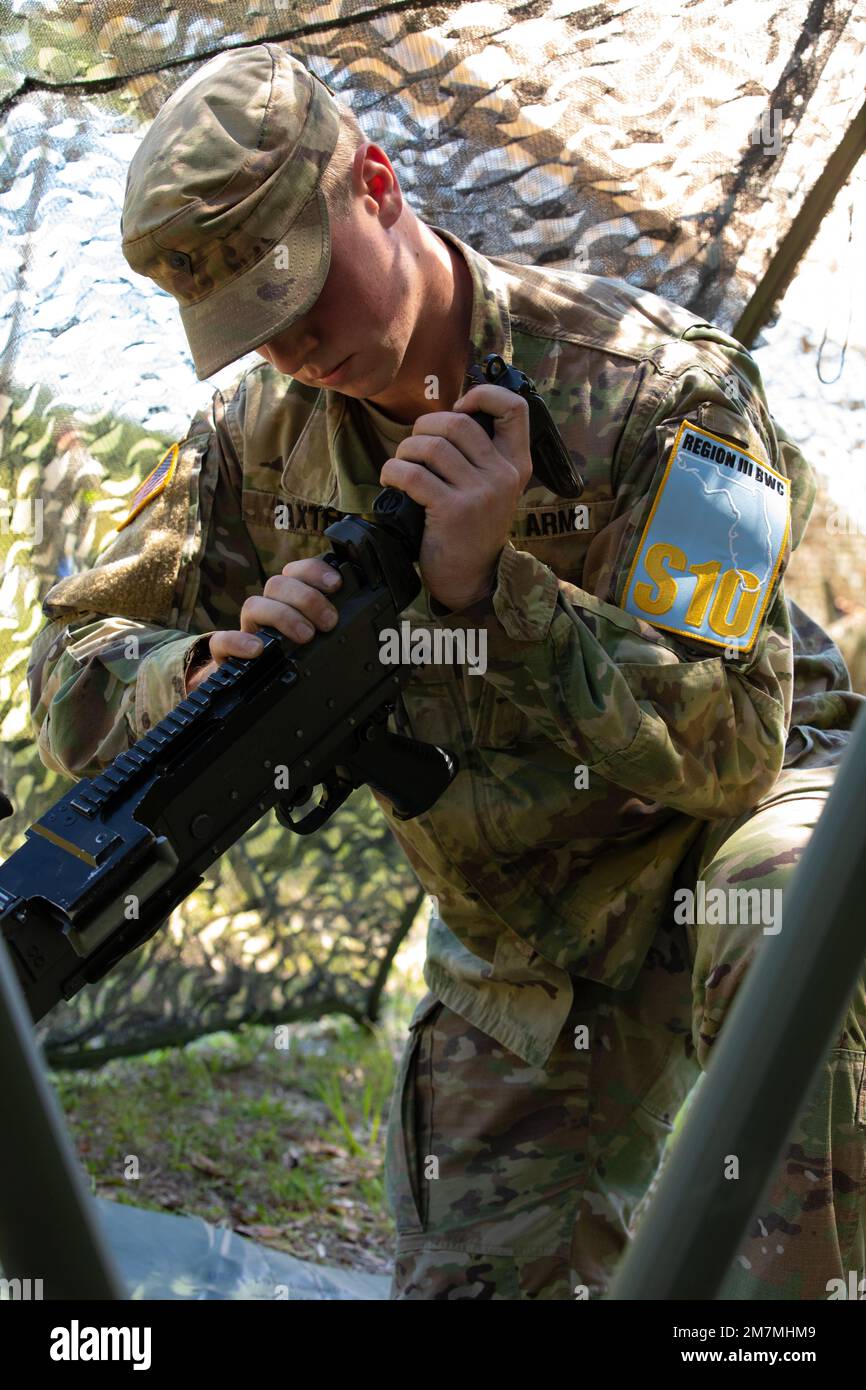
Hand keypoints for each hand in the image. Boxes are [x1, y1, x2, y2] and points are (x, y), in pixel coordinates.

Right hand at [184, 556, 342, 692]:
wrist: (254, 688)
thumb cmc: (294, 661)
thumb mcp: (318, 642)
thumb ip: (330, 629)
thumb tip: (358, 628)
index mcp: (289, 600)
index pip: (297, 571)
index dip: (315, 571)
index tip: (336, 584)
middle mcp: (267, 608)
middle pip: (278, 584)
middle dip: (307, 599)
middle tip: (329, 621)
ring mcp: (246, 629)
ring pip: (254, 605)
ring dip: (282, 616)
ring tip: (305, 636)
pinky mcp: (226, 652)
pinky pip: (222, 640)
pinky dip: (238, 642)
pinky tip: (258, 650)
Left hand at [378, 383, 531, 610]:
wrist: (473, 579)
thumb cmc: (473, 529)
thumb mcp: (492, 489)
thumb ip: (480, 455)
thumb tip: (446, 415)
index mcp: (516, 463)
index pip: (515, 407)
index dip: (483, 395)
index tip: (460, 408)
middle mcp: (503, 474)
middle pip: (458, 422)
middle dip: (425, 426)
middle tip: (415, 447)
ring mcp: (480, 493)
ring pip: (432, 446)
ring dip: (405, 451)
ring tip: (401, 466)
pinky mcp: (453, 510)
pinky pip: (413, 474)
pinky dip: (393, 471)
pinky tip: (390, 480)